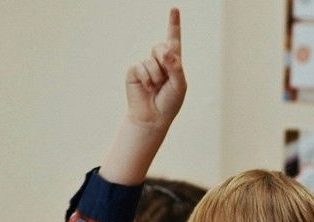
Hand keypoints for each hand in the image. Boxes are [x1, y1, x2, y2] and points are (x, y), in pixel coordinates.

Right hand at [102, 8, 186, 184]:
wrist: (152, 118)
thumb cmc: (168, 103)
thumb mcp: (180, 85)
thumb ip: (176, 67)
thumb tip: (166, 51)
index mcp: (173, 63)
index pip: (173, 41)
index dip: (173, 24)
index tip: (174, 9)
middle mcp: (158, 61)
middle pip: (162, 46)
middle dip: (165, 59)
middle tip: (165, 77)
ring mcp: (145, 66)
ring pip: (152, 60)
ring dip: (157, 76)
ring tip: (156, 88)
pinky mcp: (134, 71)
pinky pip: (141, 67)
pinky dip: (147, 79)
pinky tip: (147, 89)